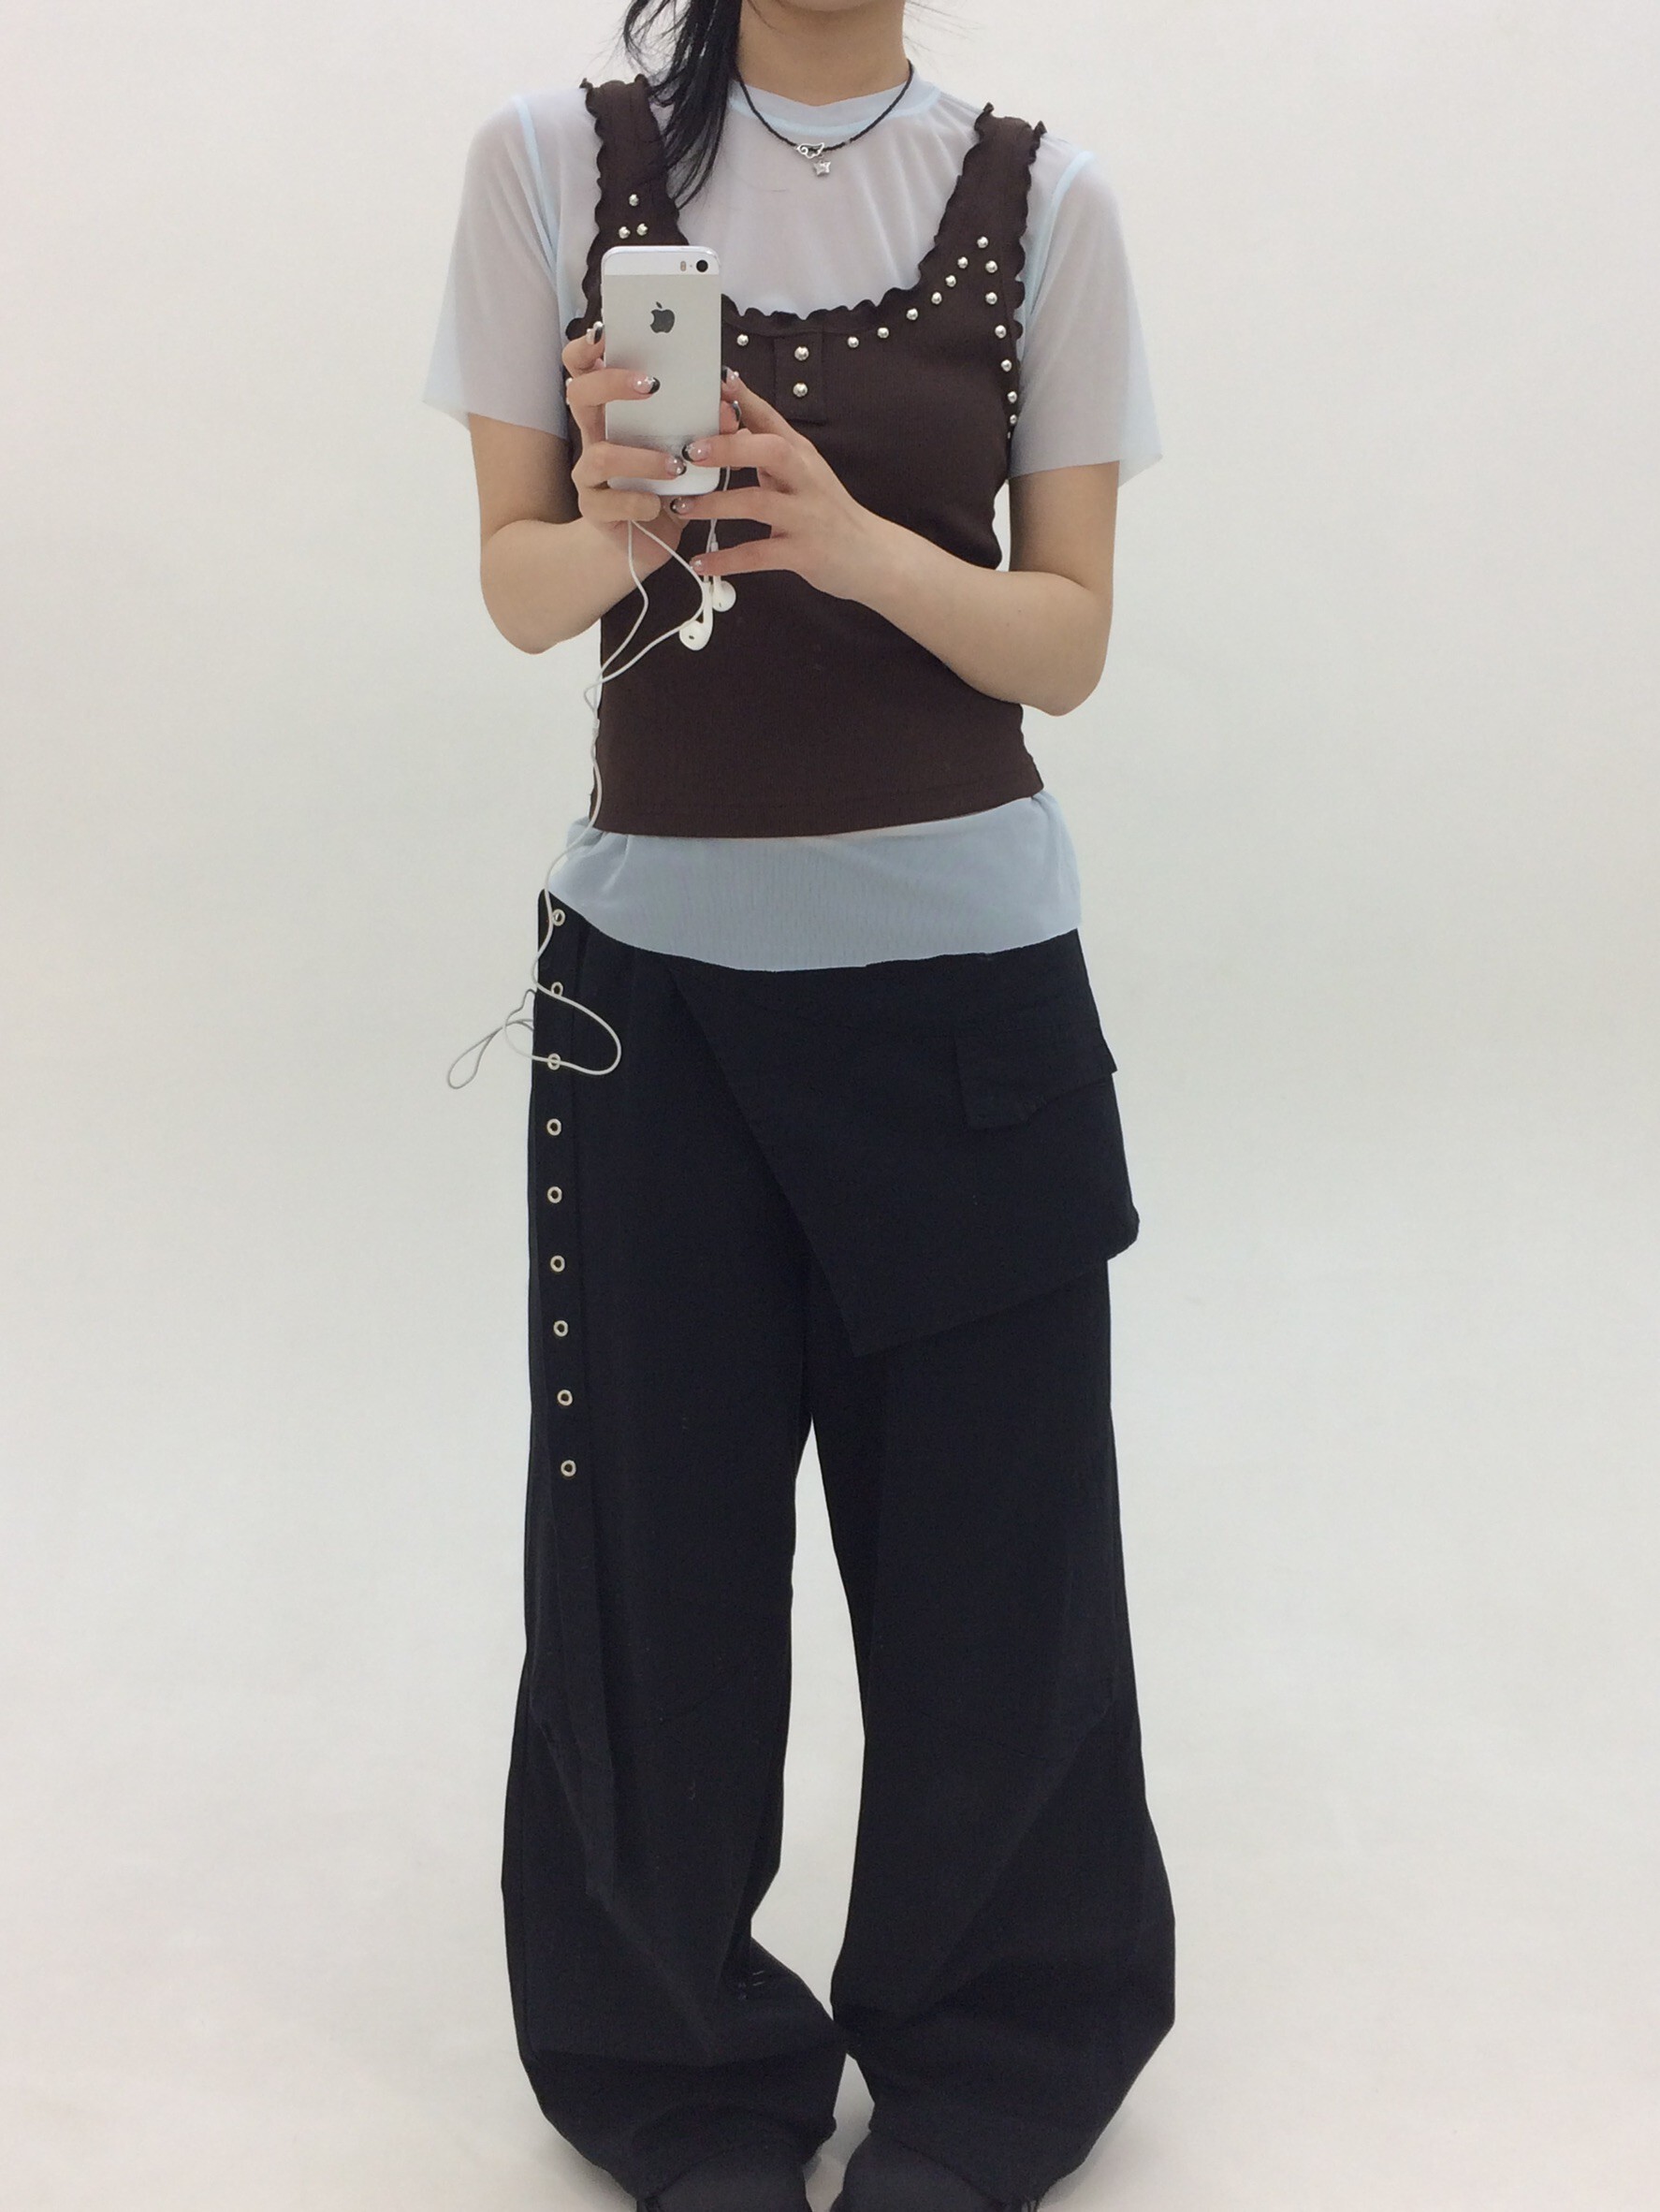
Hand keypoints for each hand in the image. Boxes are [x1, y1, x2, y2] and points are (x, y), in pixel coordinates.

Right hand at [559, 325, 740, 575]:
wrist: (648, 541)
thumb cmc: (669, 485)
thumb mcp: (686, 446)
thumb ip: (701, 421)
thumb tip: (730, 396)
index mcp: (611, 412)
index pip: (583, 366)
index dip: (588, 346)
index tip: (609, 331)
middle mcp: (593, 437)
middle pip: (578, 394)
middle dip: (612, 383)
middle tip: (653, 386)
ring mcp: (589, 475)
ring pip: (600, 454)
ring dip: (643, 457)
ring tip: (676, 464)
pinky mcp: (595, 510)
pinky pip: (610, 502)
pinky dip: (640, 501)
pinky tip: (661, 504)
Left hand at [661, 373, 881, 601]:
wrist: (872, 556)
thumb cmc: (829, 513)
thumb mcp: (803, 475)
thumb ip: (769, 453)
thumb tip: (730, 427)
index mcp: (801, 455)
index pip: (770, 418)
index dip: (742, 398)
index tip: (714, 382)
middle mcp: (805, 479)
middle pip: (770, 450)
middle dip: (729, 447)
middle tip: (690, 452)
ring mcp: (806, 516)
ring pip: (758, 503)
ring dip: (716, 505)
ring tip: (681, 507)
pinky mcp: (804, 553)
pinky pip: (758, 555)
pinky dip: (726, 560)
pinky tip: (701, 563)